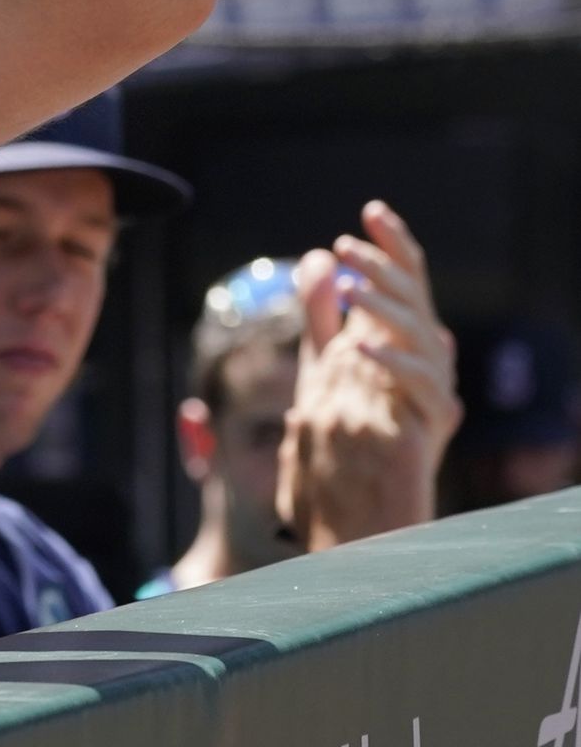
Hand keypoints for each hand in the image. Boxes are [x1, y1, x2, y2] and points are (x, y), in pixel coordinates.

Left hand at [277, 201, 461, 551]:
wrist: (348, 534)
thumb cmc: (338, 461)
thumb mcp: (322, 376)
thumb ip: (322, 322)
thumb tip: (319, 260)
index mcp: (400, 355)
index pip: (405, 289)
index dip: (394, 248)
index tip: (371, 212)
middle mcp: (423, 374)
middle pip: (418, 305)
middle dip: (388, 266)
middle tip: (350, 239)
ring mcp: (428, 404)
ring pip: (426, 337)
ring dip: (388, 305)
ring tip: (352, 279)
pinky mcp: (427, 434)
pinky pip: (424, 388)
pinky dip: (394, 362)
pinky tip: (360, 343)